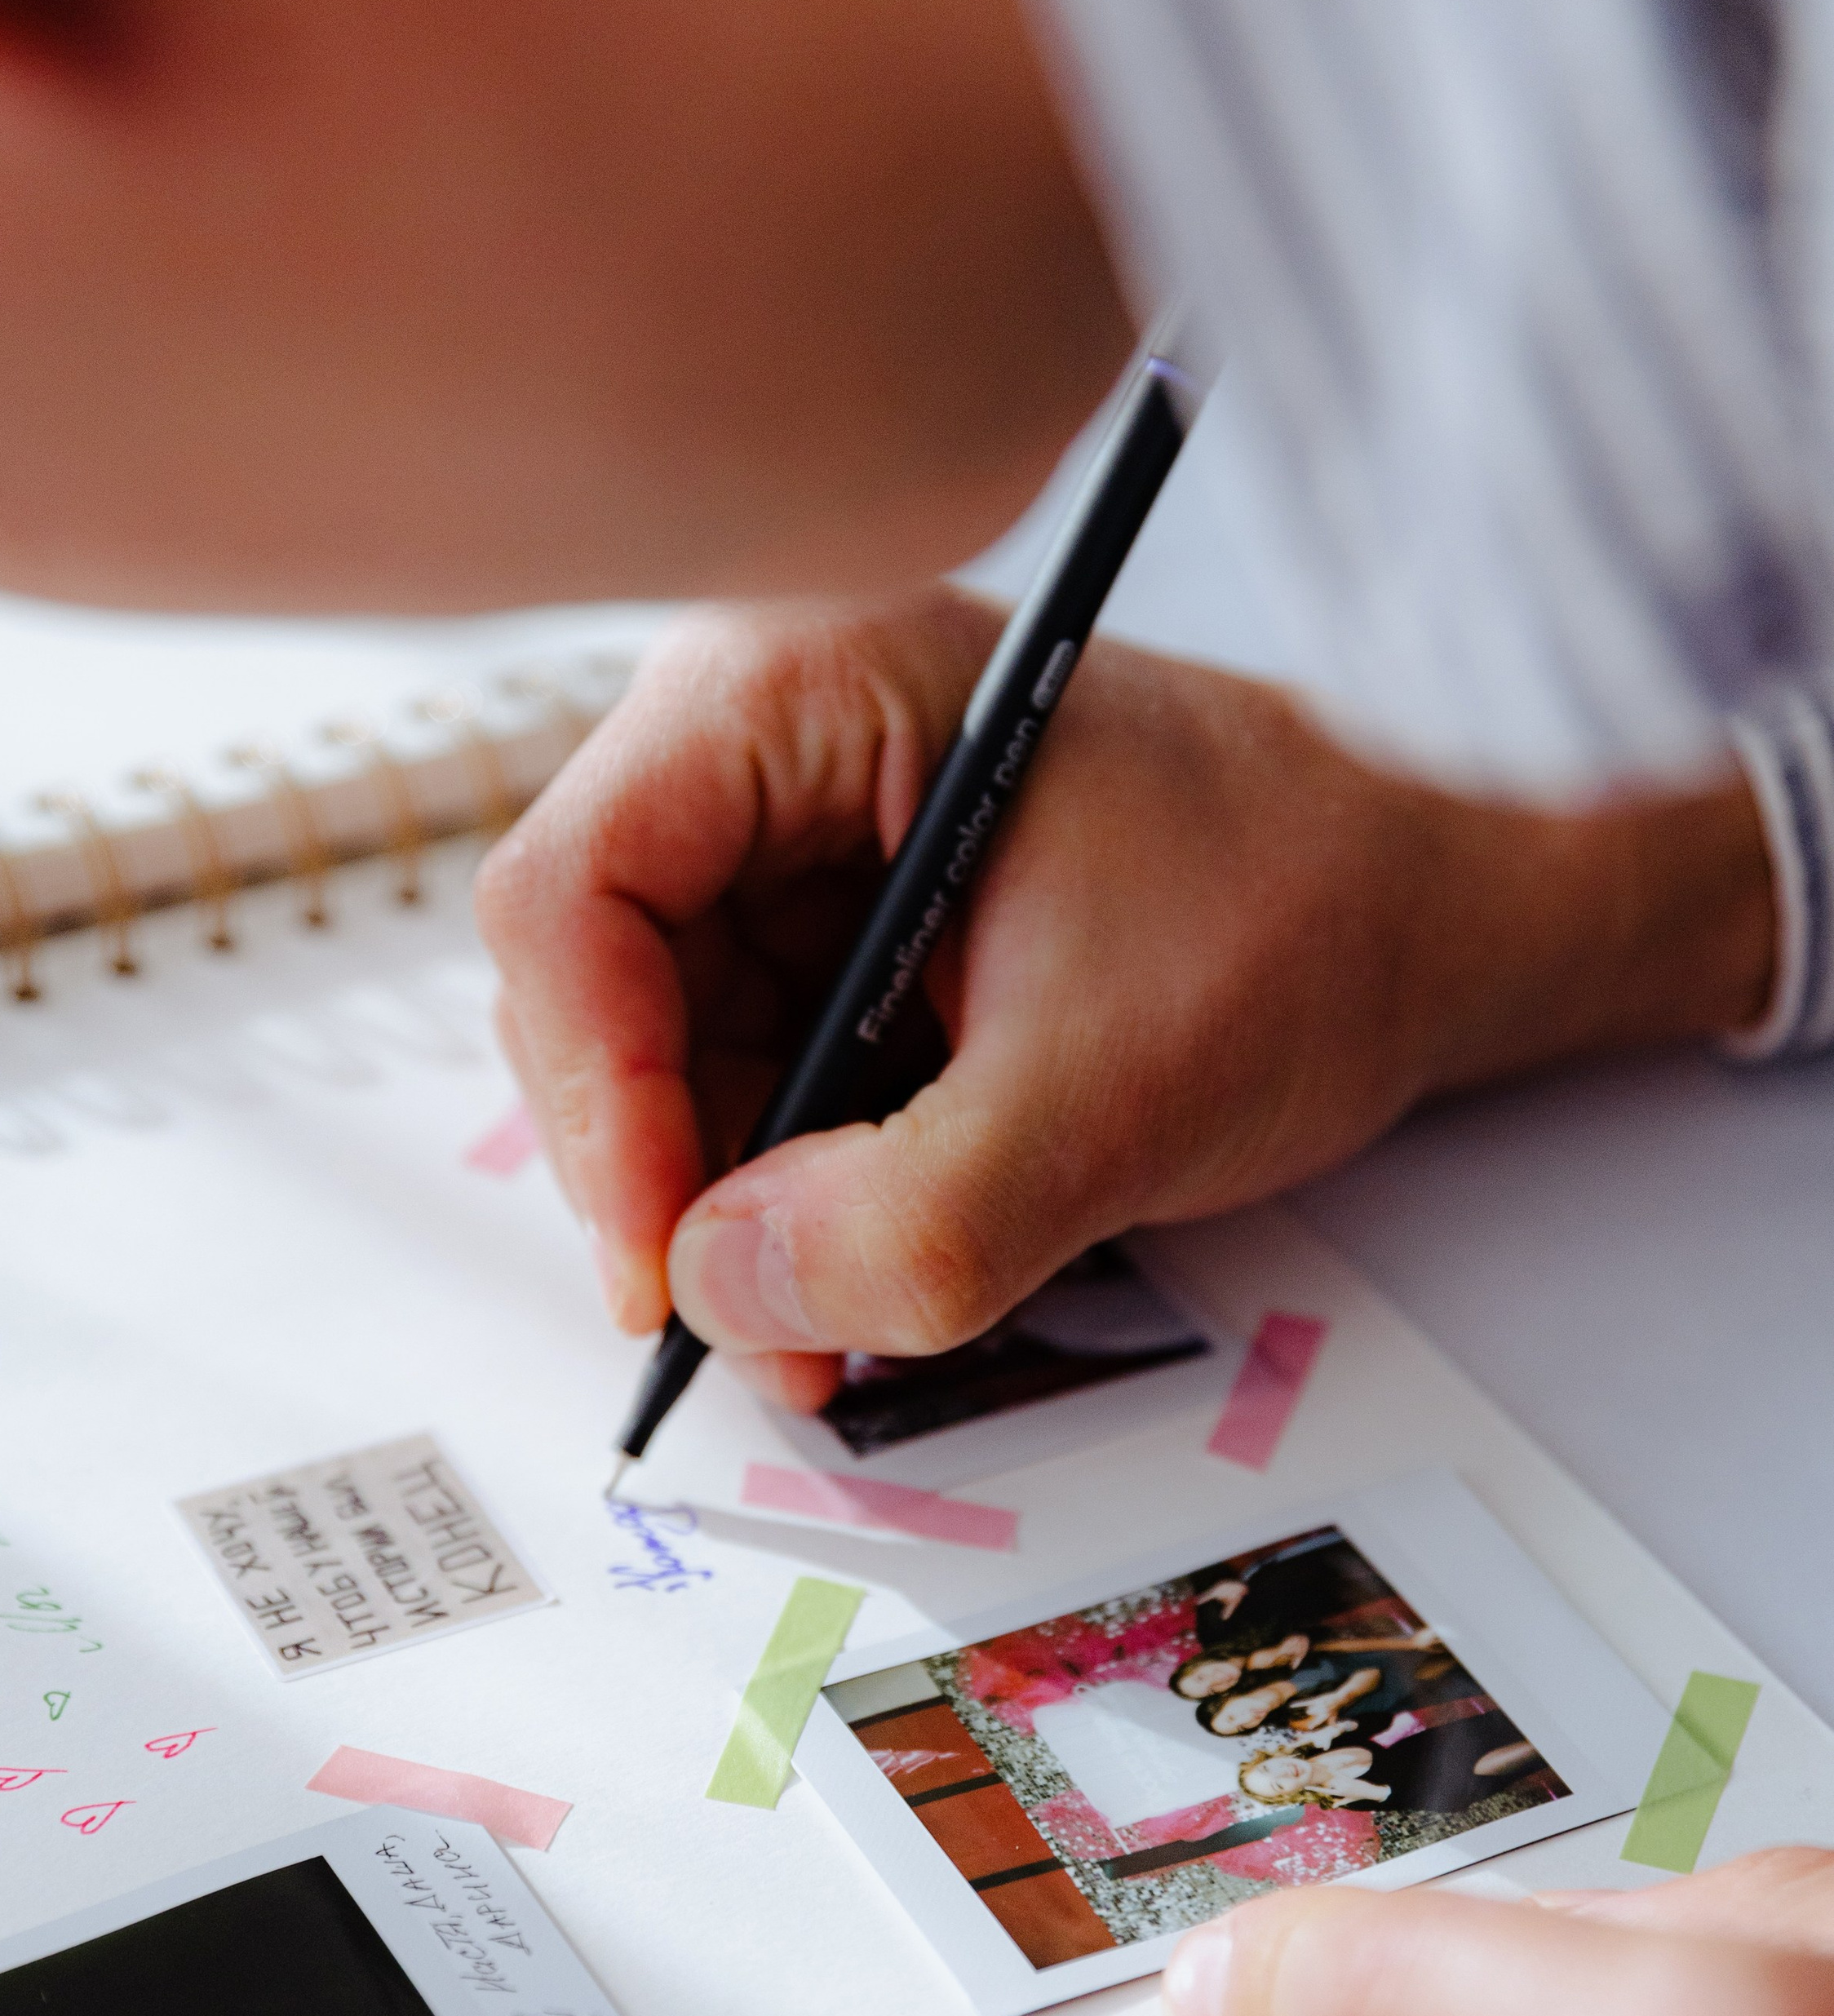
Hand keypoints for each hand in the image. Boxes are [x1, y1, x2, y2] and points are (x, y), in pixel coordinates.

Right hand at [477, 591, 1772, 1403]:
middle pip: (595, 983)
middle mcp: (767, 746)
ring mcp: (796, 840)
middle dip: (664, 1176)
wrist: (1435, 911)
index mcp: (808, 686)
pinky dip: (784, 1191)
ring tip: (826, 1324)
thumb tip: (717, 1297)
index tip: (663, 1274)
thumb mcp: (1115, 1089)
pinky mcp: (837, 928)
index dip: (597, 1100)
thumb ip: (913, 1216)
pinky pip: (743, 1075)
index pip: (580, 892)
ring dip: (725, 1208)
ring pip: (660, 1052)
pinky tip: (856, 1266)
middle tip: (755, 1329)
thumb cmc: (1308, 919)